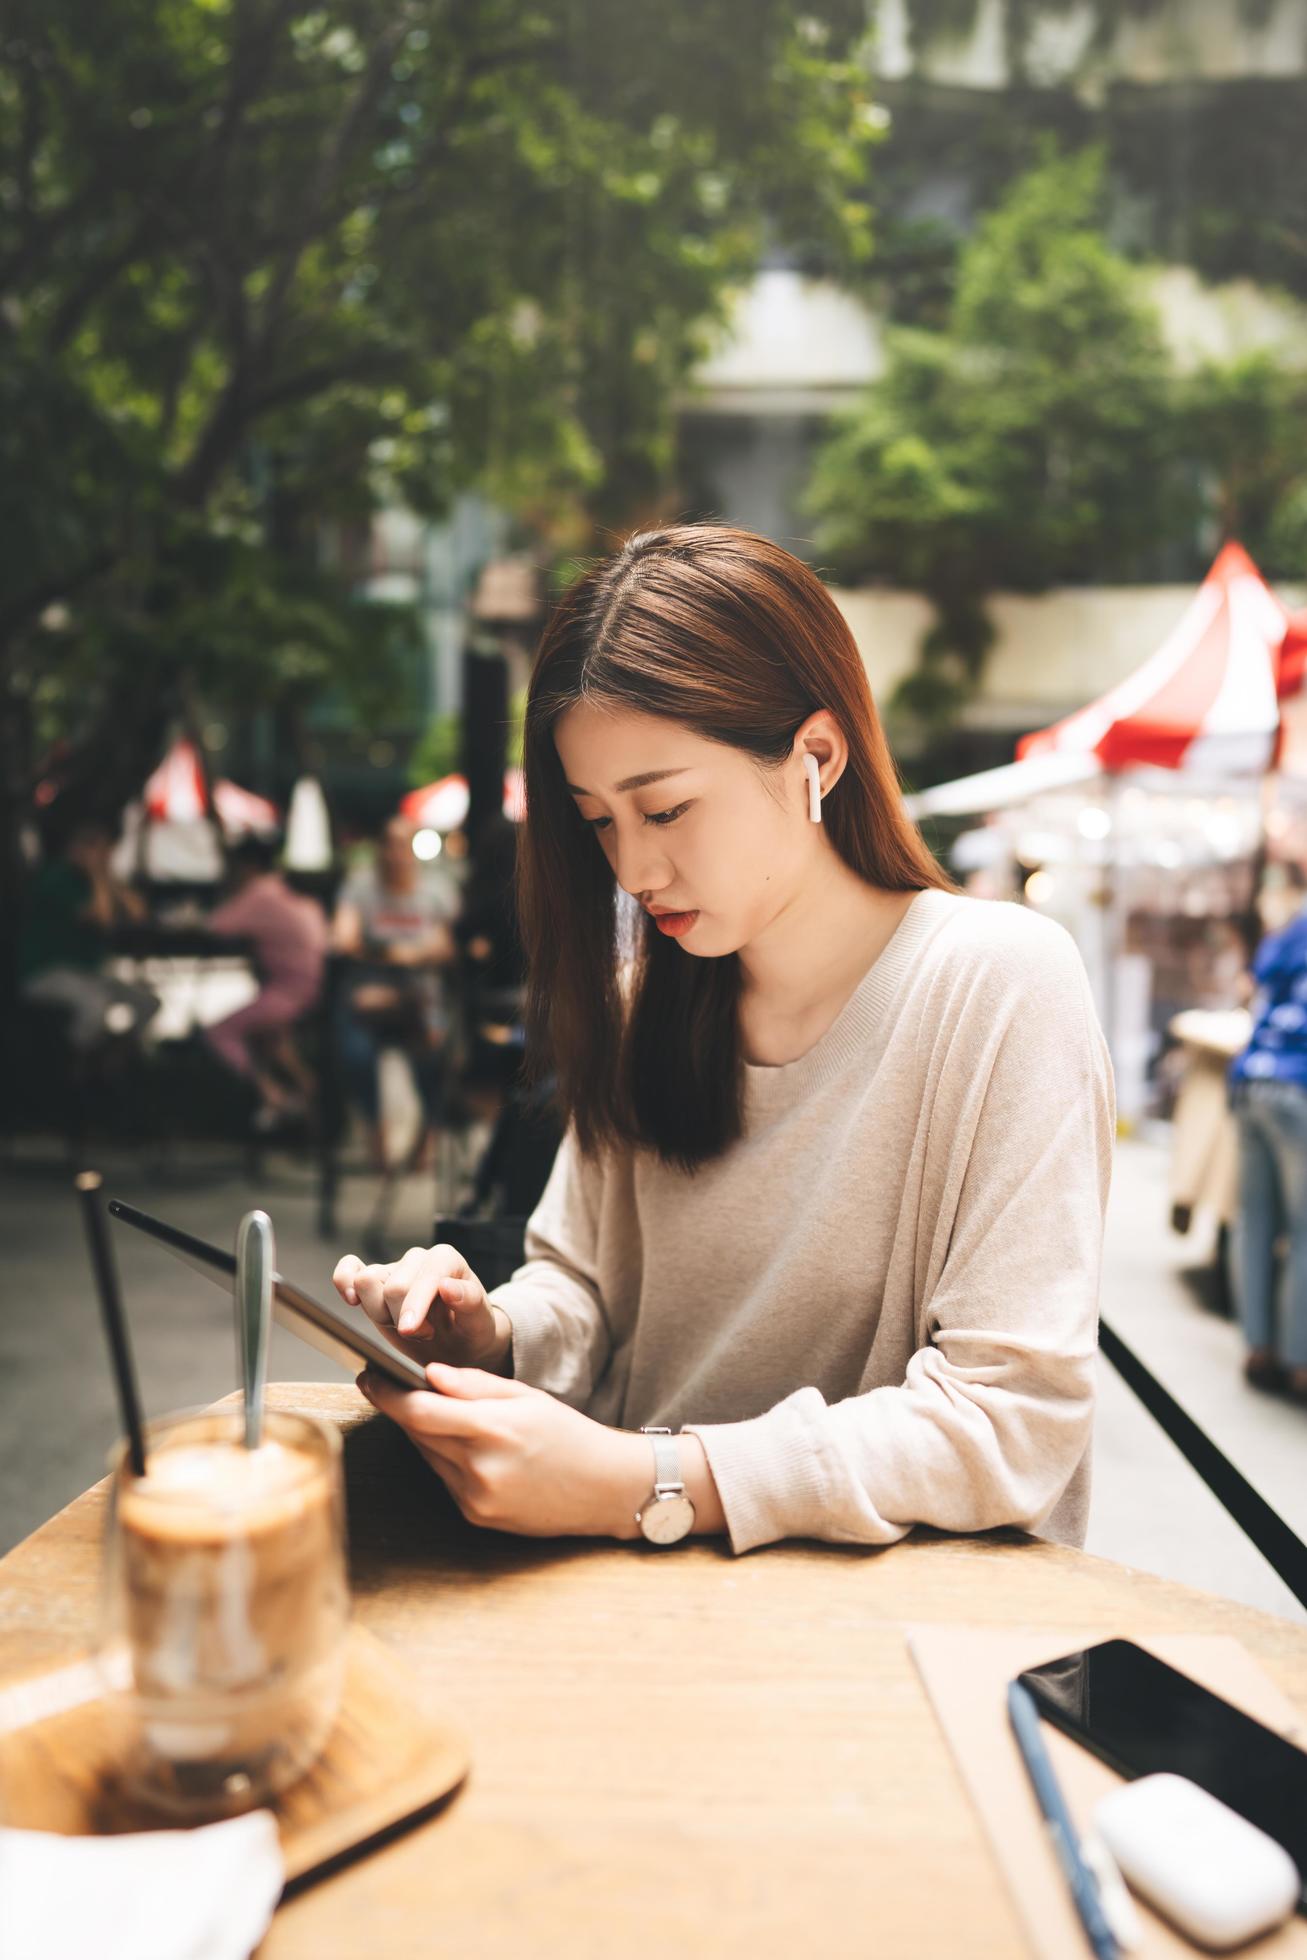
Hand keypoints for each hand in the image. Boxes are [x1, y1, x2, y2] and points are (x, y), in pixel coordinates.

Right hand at [332, 1243, 509, 1371]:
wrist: (459, 1343)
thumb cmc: (471, 1329)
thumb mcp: (479, 1320)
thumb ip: (468, 1300)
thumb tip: (447, 1286)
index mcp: (445, 1259)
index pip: (421, 1276)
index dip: (414, 1305)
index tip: (411, 1331)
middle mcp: (418, 1259)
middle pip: (392, 1285)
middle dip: (402, 1318)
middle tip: (425, 1334)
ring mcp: (394, 1269)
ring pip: (366, 1281)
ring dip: (380, 1313)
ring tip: (405, 1326)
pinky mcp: (374, 1284)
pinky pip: (349, 1269)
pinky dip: (344, 1282)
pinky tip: (353, 1301)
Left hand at [357, 1364, 645, 1537]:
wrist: (606, 1489)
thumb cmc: (570, 1435)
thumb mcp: (527, 1397)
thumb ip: (476, 1385)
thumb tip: (431, 1374)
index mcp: (493, 1429)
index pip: (421, 1410)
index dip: (387, 1394)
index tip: (368, 1377)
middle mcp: (480, 1468)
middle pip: (418, 1434)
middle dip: (404, 1410)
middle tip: (395, 1388)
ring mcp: (476, 1498)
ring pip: (429, 1457)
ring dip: (426, 1435)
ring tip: (446, 1418)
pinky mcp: (477, 1516)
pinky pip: (446, 1480)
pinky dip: (446, 1460)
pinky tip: (469, 1450)